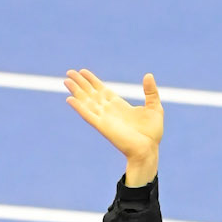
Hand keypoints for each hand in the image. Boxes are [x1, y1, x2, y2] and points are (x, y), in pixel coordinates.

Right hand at [65, 68, 162, 184]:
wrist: (148, 149)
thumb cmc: (152, 133)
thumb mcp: (155, 107)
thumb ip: (150, 91)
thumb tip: (148, 75)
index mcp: (119, 105)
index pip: (102, 89)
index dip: (92, 80)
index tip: (82, 71)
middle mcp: (109, 110)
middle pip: (91, 93)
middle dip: (80, 83)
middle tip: (69, 72)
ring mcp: (104, 118)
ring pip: (86, 101)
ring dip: (76, 91)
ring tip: (66, 81)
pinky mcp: (102, 126)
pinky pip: (87, 114)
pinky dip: (78, 107)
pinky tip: (69, 99)